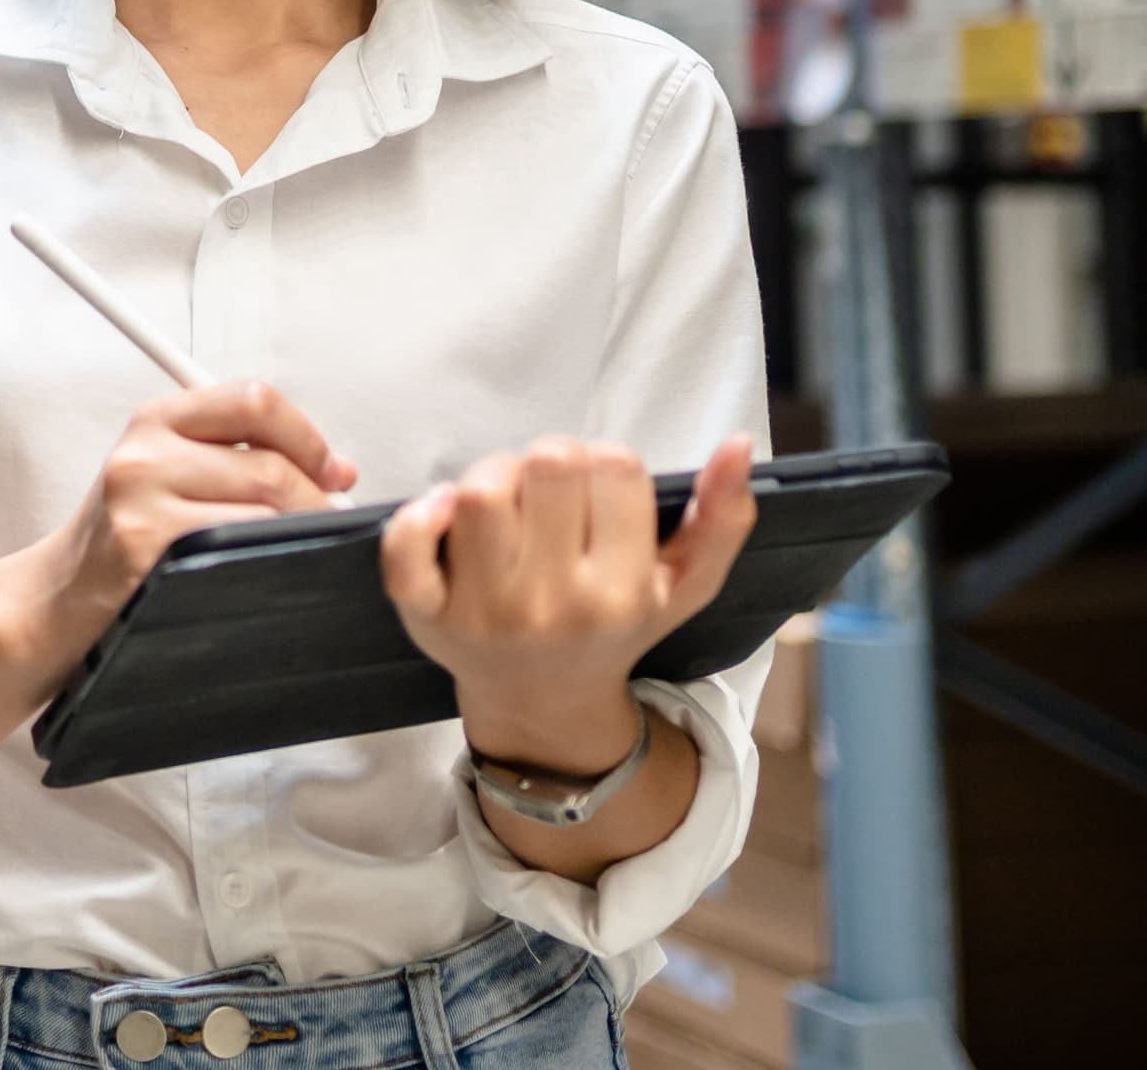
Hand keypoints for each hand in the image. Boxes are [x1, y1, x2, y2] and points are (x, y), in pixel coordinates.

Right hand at [15, 381, 357, 666]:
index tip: (330, 468)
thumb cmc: (125, 536)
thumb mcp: (170, 471)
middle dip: (317, 502)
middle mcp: (144, 454)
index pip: (253, 401)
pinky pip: (235, 555)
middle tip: (331, 524)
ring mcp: (140, 505)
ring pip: (261, 516)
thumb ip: (244, 456)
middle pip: (268, 467)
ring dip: (296, 540)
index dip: (306, 436)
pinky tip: (260, 574)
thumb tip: (337, 470)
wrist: (60, 595)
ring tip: (294, 551)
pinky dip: (264, 567)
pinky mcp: (143, 554)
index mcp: (156, 419)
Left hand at [380, 435, 754, 772]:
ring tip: (510, 504)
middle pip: (549, 466)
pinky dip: (418, 516)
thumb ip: (722, 519)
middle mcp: (554, 605)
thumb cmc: (614, 628)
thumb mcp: (683, 586)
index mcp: (621, 593)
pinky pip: (407, 547)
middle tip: (552, 493)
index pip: (617, 468)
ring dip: (494, 478)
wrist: (544, 704)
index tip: (602, 494)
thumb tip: (740, 443)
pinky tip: (445, 514)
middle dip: (552, 462)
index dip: (608, 464)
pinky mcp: (426, 616)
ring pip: (481, 491)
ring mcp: (484, 612)